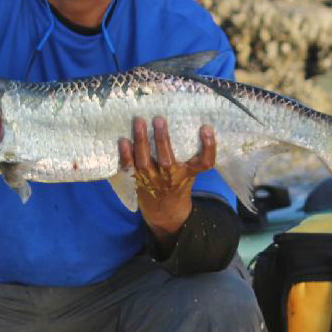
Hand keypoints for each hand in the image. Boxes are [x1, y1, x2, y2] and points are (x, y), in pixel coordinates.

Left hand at [118, 116, 215, 244]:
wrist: (164, 212)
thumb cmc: (178, 185)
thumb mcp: (190, 173)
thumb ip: (190, 156)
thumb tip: (191, 125)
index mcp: (188, 174)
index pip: (204, 163)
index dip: (208, 147)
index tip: (207, 129)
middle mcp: (170, 178)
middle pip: (167, 160)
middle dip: (162, 140)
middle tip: (159, 119)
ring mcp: (152, 180)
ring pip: (145, 161)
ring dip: (141, 141)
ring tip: (139, 122)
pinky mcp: (137, 182)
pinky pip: (130, 168)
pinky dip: (125, 155)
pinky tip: (123, 141)